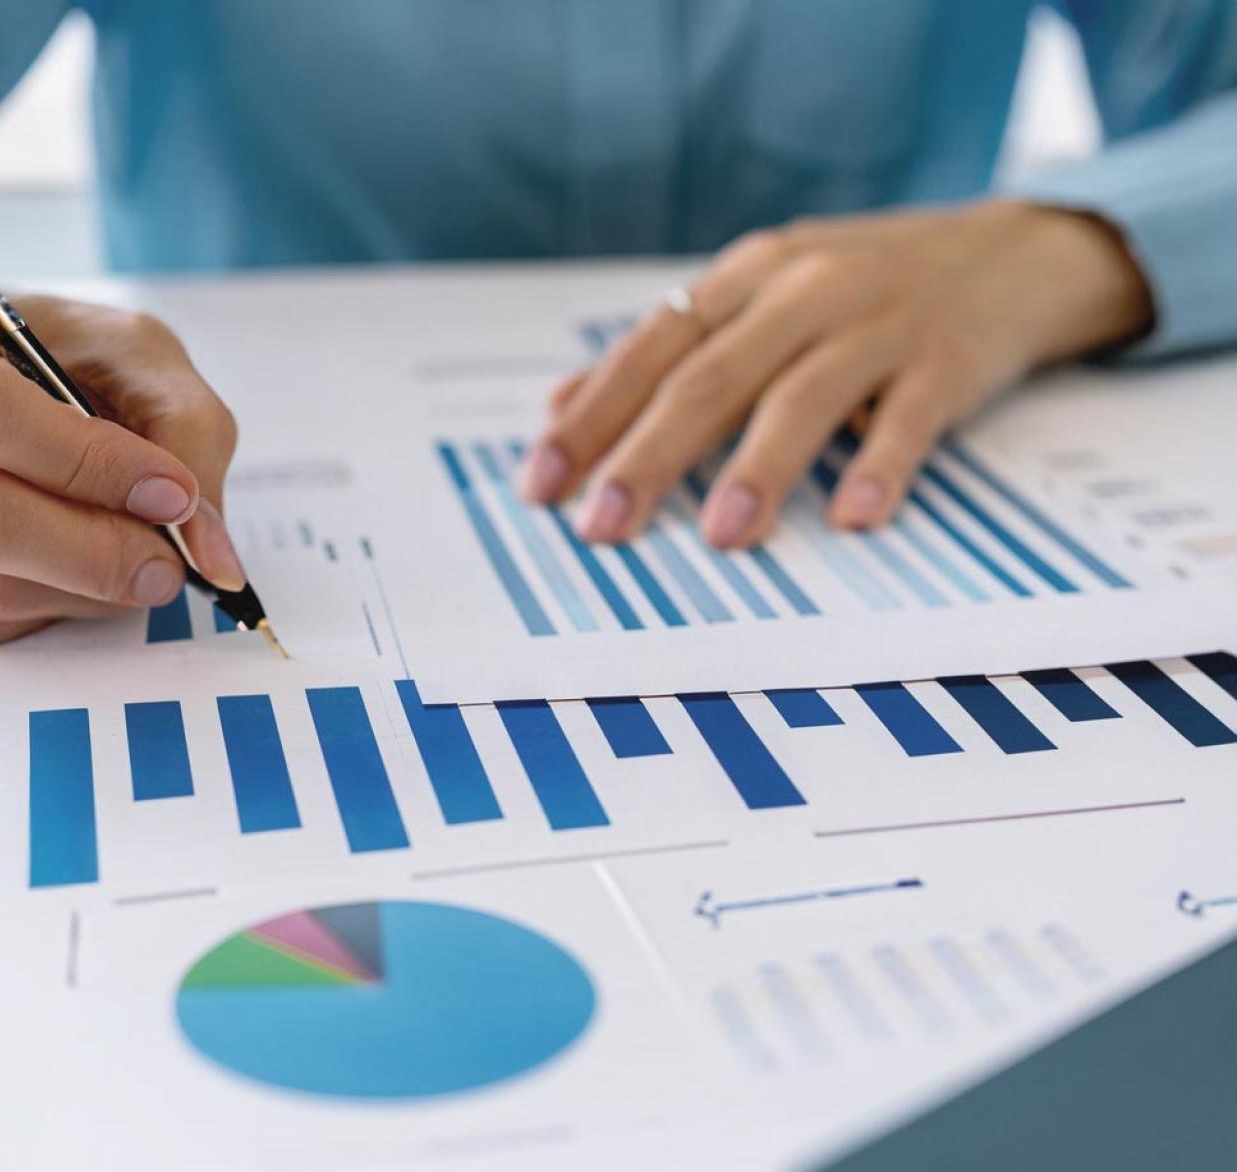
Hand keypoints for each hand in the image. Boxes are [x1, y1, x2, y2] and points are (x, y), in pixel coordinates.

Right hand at [0, 262, 242, 646]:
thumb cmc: (19, 350)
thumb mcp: (116, 345)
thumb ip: (183, 424)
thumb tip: (213, 551)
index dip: (85, 463)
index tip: (171, 492)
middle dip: (93, 550)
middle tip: (168, 562)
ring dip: (78, 591)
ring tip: (134, 565)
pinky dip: (42, 611)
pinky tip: (72, 575)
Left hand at [519, 200, 1154, 547]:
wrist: (1015, 252)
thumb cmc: (861, 288)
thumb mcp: (759, 298)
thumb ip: (667, 352)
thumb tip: (558, 406)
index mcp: (745, 278)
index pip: (650, 350)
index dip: (591, 417)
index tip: (540, 484)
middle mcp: (803, 291)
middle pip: (710, 378)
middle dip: (648, 456)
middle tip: (602, 529)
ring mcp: (881, 322)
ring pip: (804, 395)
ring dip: (759, 468)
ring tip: (721, 537)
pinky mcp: (949, 359)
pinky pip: (910, 418)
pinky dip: (880, 465)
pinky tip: (852, 517)